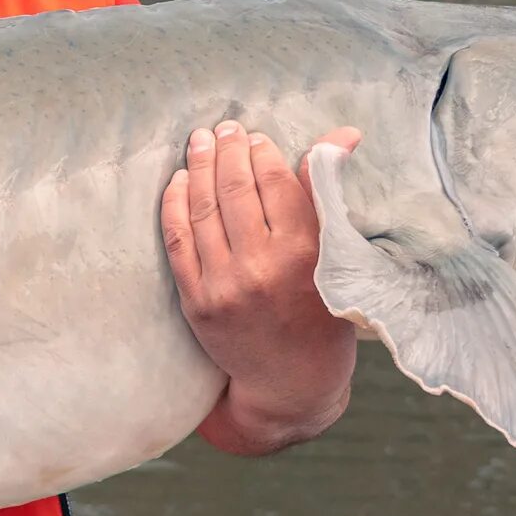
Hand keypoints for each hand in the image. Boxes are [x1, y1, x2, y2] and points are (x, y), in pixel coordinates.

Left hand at [161, 121, 362, 454]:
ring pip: (204, 210)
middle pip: (237, 190)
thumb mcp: (340, 259)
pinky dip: (175, 206)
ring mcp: (225, 285)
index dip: (261, 153)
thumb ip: (328, 196)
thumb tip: (341, 135)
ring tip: (199, 142)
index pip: (276, 183)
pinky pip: (178, 242)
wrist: (291, 386)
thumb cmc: (323, 317)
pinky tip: (177, 182)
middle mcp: (263, 267)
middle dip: (227, 152)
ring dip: (198, 169)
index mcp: (307, 254)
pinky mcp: (196, 302)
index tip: (255, 137)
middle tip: (223, 128)